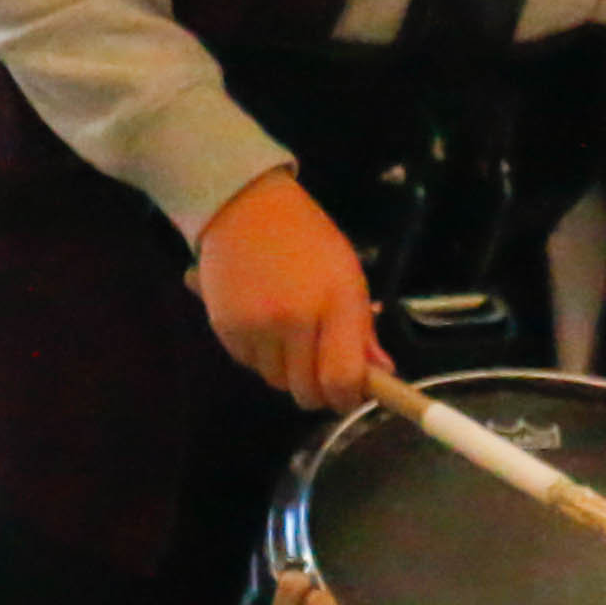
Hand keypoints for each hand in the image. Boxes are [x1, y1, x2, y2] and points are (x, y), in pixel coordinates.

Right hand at [193, 169, 381, 409]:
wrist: (244, 206)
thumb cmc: (306, 238)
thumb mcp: (346, 274)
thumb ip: (362, 329)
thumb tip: (379, 374)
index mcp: (336, 302)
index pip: (342, 377)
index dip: (347, 398)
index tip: (349, 397)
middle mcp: (295, 319)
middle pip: (306, 389)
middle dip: (316, 390)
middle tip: (320, 373)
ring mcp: (257, 325)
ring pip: (275, 380)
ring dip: (286, 371)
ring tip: (288, 337)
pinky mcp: (225, 327)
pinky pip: (249, 364)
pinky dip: (259, 355)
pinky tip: (263, 325)